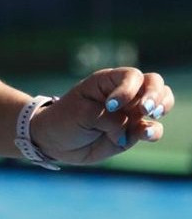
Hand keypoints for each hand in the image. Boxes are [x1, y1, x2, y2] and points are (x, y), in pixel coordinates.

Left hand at [29, 67, 173, 165]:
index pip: (132, 76)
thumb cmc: (65, 120)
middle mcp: (125, 94)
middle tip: (146, 109)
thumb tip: (130, 129)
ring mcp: (131, 113)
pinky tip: (145, 135)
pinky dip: (153, 132)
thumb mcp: (82, 114)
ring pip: (161, 103)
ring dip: (161, 108)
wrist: (56, 142)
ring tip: (150, 116)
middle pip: (155, 84)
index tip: (111, 106)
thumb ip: (109, 119)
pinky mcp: (133, 132)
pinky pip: (153, 129)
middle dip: (155, 95)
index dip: (128, 90)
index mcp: (109, 82)